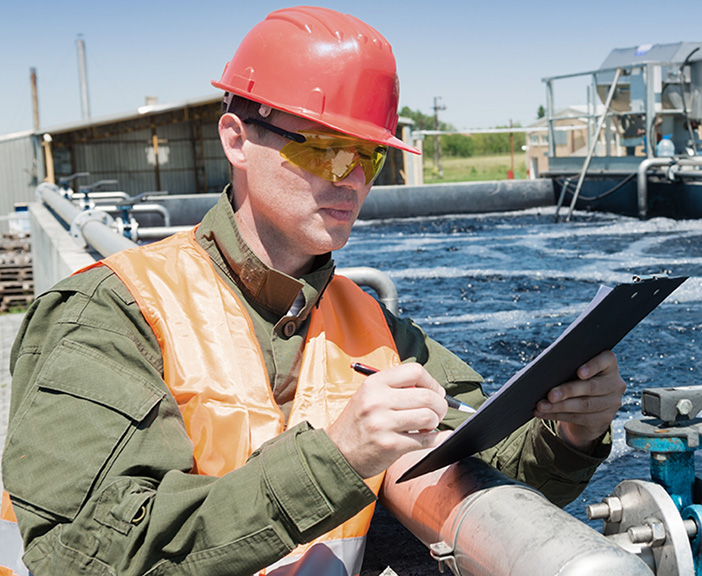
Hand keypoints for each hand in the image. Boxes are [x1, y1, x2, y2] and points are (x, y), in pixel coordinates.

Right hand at [326, 363, 448, 477]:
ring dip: (435, 423)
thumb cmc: (359, 422)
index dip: (431, 382)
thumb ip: (396, 388)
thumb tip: (434, 390)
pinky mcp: (390, 445)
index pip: (415, 371)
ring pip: (428, 417)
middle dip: (440, 405)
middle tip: (438, 412)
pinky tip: (434, 437)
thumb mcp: (369, 395)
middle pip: (427, 396)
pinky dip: (436, 439)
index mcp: (374, 383)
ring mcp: (383, 424)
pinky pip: (425, 440)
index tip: (435, 392)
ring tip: (428, 426)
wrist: (338, 452)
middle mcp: (377, 401)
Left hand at [534, 350, 624, 452]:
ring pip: (584, 405)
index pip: (607, 360)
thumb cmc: (575, 378)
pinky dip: (557, 415)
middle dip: (568, 391)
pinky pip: (579, 418)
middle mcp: (615, 383)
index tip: (579, 372)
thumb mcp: (574, 371)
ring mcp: (612, 403)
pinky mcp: (604, 419)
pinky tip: (542, 413)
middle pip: (592, 386)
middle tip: (550, 394)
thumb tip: (544, 371)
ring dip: (559, 406)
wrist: (588, 406)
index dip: (593, 365)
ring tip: (540, 406)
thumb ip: (567, 366)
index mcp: (609, 365)